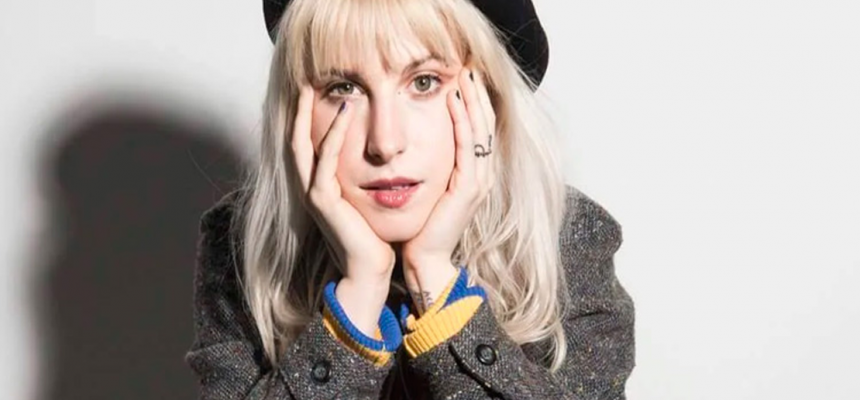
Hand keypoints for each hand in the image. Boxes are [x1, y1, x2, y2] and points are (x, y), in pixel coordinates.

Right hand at [291, 85, 394, 332]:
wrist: (368, 271)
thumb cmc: (373, 239)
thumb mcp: (368, 202)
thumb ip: (366, 180)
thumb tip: (384, 158)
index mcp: (320, 188)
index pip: (309, 145)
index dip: (307, 118)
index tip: (317, 92)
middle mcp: (310, 188)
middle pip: (295, 139)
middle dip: (297, 110)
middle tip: (304, 82)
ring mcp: (312, 193)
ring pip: (305, 144)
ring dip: (311, 114)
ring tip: (319, 88)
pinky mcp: (321, 199)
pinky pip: (325, 158)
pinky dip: (334, 133)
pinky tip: (345, 113)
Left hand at [401, 67, 497, 312]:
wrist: (425, 260)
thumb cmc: (422, 229)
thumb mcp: (430, 191)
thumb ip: (434, 169)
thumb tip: (421, 147)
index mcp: (473, 177)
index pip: (478, 131)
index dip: (474, 104)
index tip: (464, 79)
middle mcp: (481, 176)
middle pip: (485, 125)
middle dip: (477, 95)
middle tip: (468, 67)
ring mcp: (478, 182)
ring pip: (480, 130)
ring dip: (473, 100)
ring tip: (465, 76)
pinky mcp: (468, 189)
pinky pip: (467, 146)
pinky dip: (462, 121)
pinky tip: (453, 102)